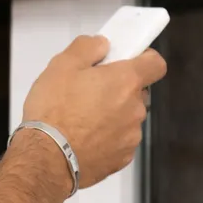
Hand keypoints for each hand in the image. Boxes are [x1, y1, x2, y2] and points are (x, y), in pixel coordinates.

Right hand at [19, 35, 167, 191]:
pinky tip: (83, 137)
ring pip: (127, 117)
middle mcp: (135, 109)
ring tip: (80, 117)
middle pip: (137, 92)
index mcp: (125, 81)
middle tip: (90, 89)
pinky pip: (119, 141)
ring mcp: (130, 136)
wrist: (46, 158)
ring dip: (112, 114)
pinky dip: (106, 138)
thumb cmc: (53, 112)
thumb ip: (87, 47)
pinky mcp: (121, 158)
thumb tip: (101, 44)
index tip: (128, 59)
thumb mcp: (62, 65)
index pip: (155, 64)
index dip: (144, 59)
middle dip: (118, 88)